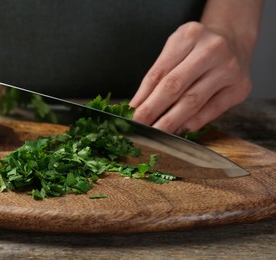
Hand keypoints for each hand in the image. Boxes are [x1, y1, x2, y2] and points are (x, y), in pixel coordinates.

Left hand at [129, 21, 252, 133]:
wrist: (234, 41)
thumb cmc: (197, 48)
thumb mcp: (175, 49)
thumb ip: (159, 75)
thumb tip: (138, 106)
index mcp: (189, 36)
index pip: (159, 72)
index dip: (142, 96)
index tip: (130, 114)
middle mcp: (211, 50)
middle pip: (174, 86)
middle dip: (152, 110)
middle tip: (138, 126)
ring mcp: (228, 69)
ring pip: (192, 101)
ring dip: (170, 121)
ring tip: (155, 133)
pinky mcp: (239, 88)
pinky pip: (212, 110)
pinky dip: (193, 122)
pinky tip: (179, 130)